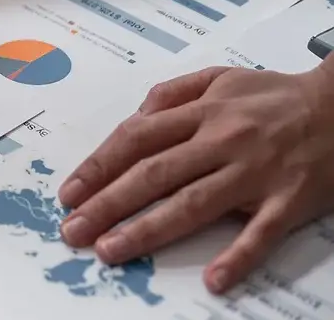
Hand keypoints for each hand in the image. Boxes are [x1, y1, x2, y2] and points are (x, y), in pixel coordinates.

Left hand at [59, 63, 333, 293]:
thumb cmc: (275, 96)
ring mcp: (255, 172)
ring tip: (111, 250)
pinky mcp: (289, 200)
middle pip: (153, 173)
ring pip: (192, 203)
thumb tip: (133, 119)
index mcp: (201, 112)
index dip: (98, 166)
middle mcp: (221, 140)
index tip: (69, 192)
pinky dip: (237, 257)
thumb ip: (172, 95)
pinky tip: (213, 279)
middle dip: (106, 203)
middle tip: (73, 230)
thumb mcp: (219, 79)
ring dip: (148, 229)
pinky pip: (260, 233)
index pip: (136, 139)